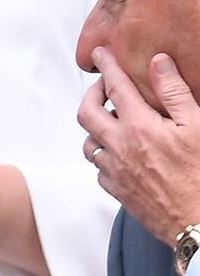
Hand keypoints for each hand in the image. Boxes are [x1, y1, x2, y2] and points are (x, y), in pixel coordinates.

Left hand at [77, 48, 199, 245]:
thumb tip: (158, 62)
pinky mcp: (117, 191)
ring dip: (95, 127)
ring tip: (111, 120)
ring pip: (89, 143)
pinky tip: (118, 152)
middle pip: (87, 113)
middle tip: (104, 88)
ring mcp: (115, 170)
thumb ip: (174, 92)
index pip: (115, 87)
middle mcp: (119, 147)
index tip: (100, 54)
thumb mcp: (197, 126)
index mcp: (139, 126)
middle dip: (91, 95)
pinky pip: (99, 167)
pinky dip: (103, 154)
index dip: (106, 66)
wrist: (198, 222)